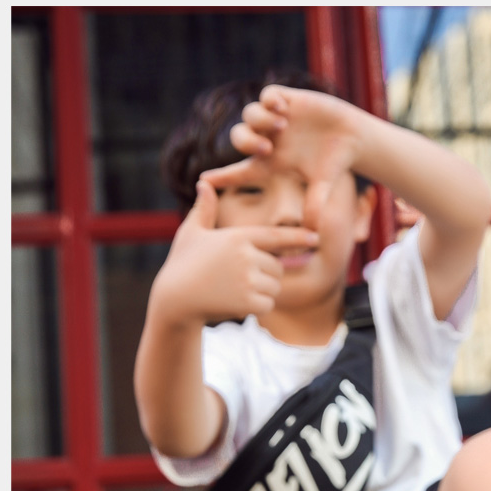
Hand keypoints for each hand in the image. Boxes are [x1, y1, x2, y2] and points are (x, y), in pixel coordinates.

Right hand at [152, 178, 319, 326]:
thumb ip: (204, 209)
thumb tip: (203, 184)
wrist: (174, 300)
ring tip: (234, 290)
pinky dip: (257, 306)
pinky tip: (235, 304)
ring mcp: (248, 280)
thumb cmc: (182, 264)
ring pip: (274, 286)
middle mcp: (247, 256)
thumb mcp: (191, 233)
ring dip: (262, 291)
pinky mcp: (248, 302)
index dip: (298, 237)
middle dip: (266, 274)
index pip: (276, 237)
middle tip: (239, 279)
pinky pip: (267, 304)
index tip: (316, 238)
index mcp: (238, 237)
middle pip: (277, 266)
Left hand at [214, 84, 362, 228]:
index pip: (240, 171)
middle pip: (240, 138)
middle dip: (247, 142)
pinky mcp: (289, 100)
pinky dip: (270, 100)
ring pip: (250, 114)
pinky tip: (282, 108)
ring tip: (282, 126)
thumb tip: (313, 231)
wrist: (352, 138)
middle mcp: (269, 140)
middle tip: (266, 148)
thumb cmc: (334, 165)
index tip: (202, 181)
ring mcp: (277, 119)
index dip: (222, 176)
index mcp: (270, 163)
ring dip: (261, 121)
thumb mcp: (323, 186)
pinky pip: (267, 94)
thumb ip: (315, 205)